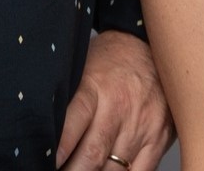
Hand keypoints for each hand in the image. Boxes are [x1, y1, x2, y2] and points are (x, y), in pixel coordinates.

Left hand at [56, 30, 174, 170]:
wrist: (148, 46)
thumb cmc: (109, 61)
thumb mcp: (81, 69)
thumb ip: (67, 101)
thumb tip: (43, 130)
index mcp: (94, 88)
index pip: (71, 127)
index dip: (59, 152)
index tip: (48, 163)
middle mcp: (119, 109)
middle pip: (92, 156)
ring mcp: (142, 125)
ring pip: (114, 170)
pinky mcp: (160, 137)